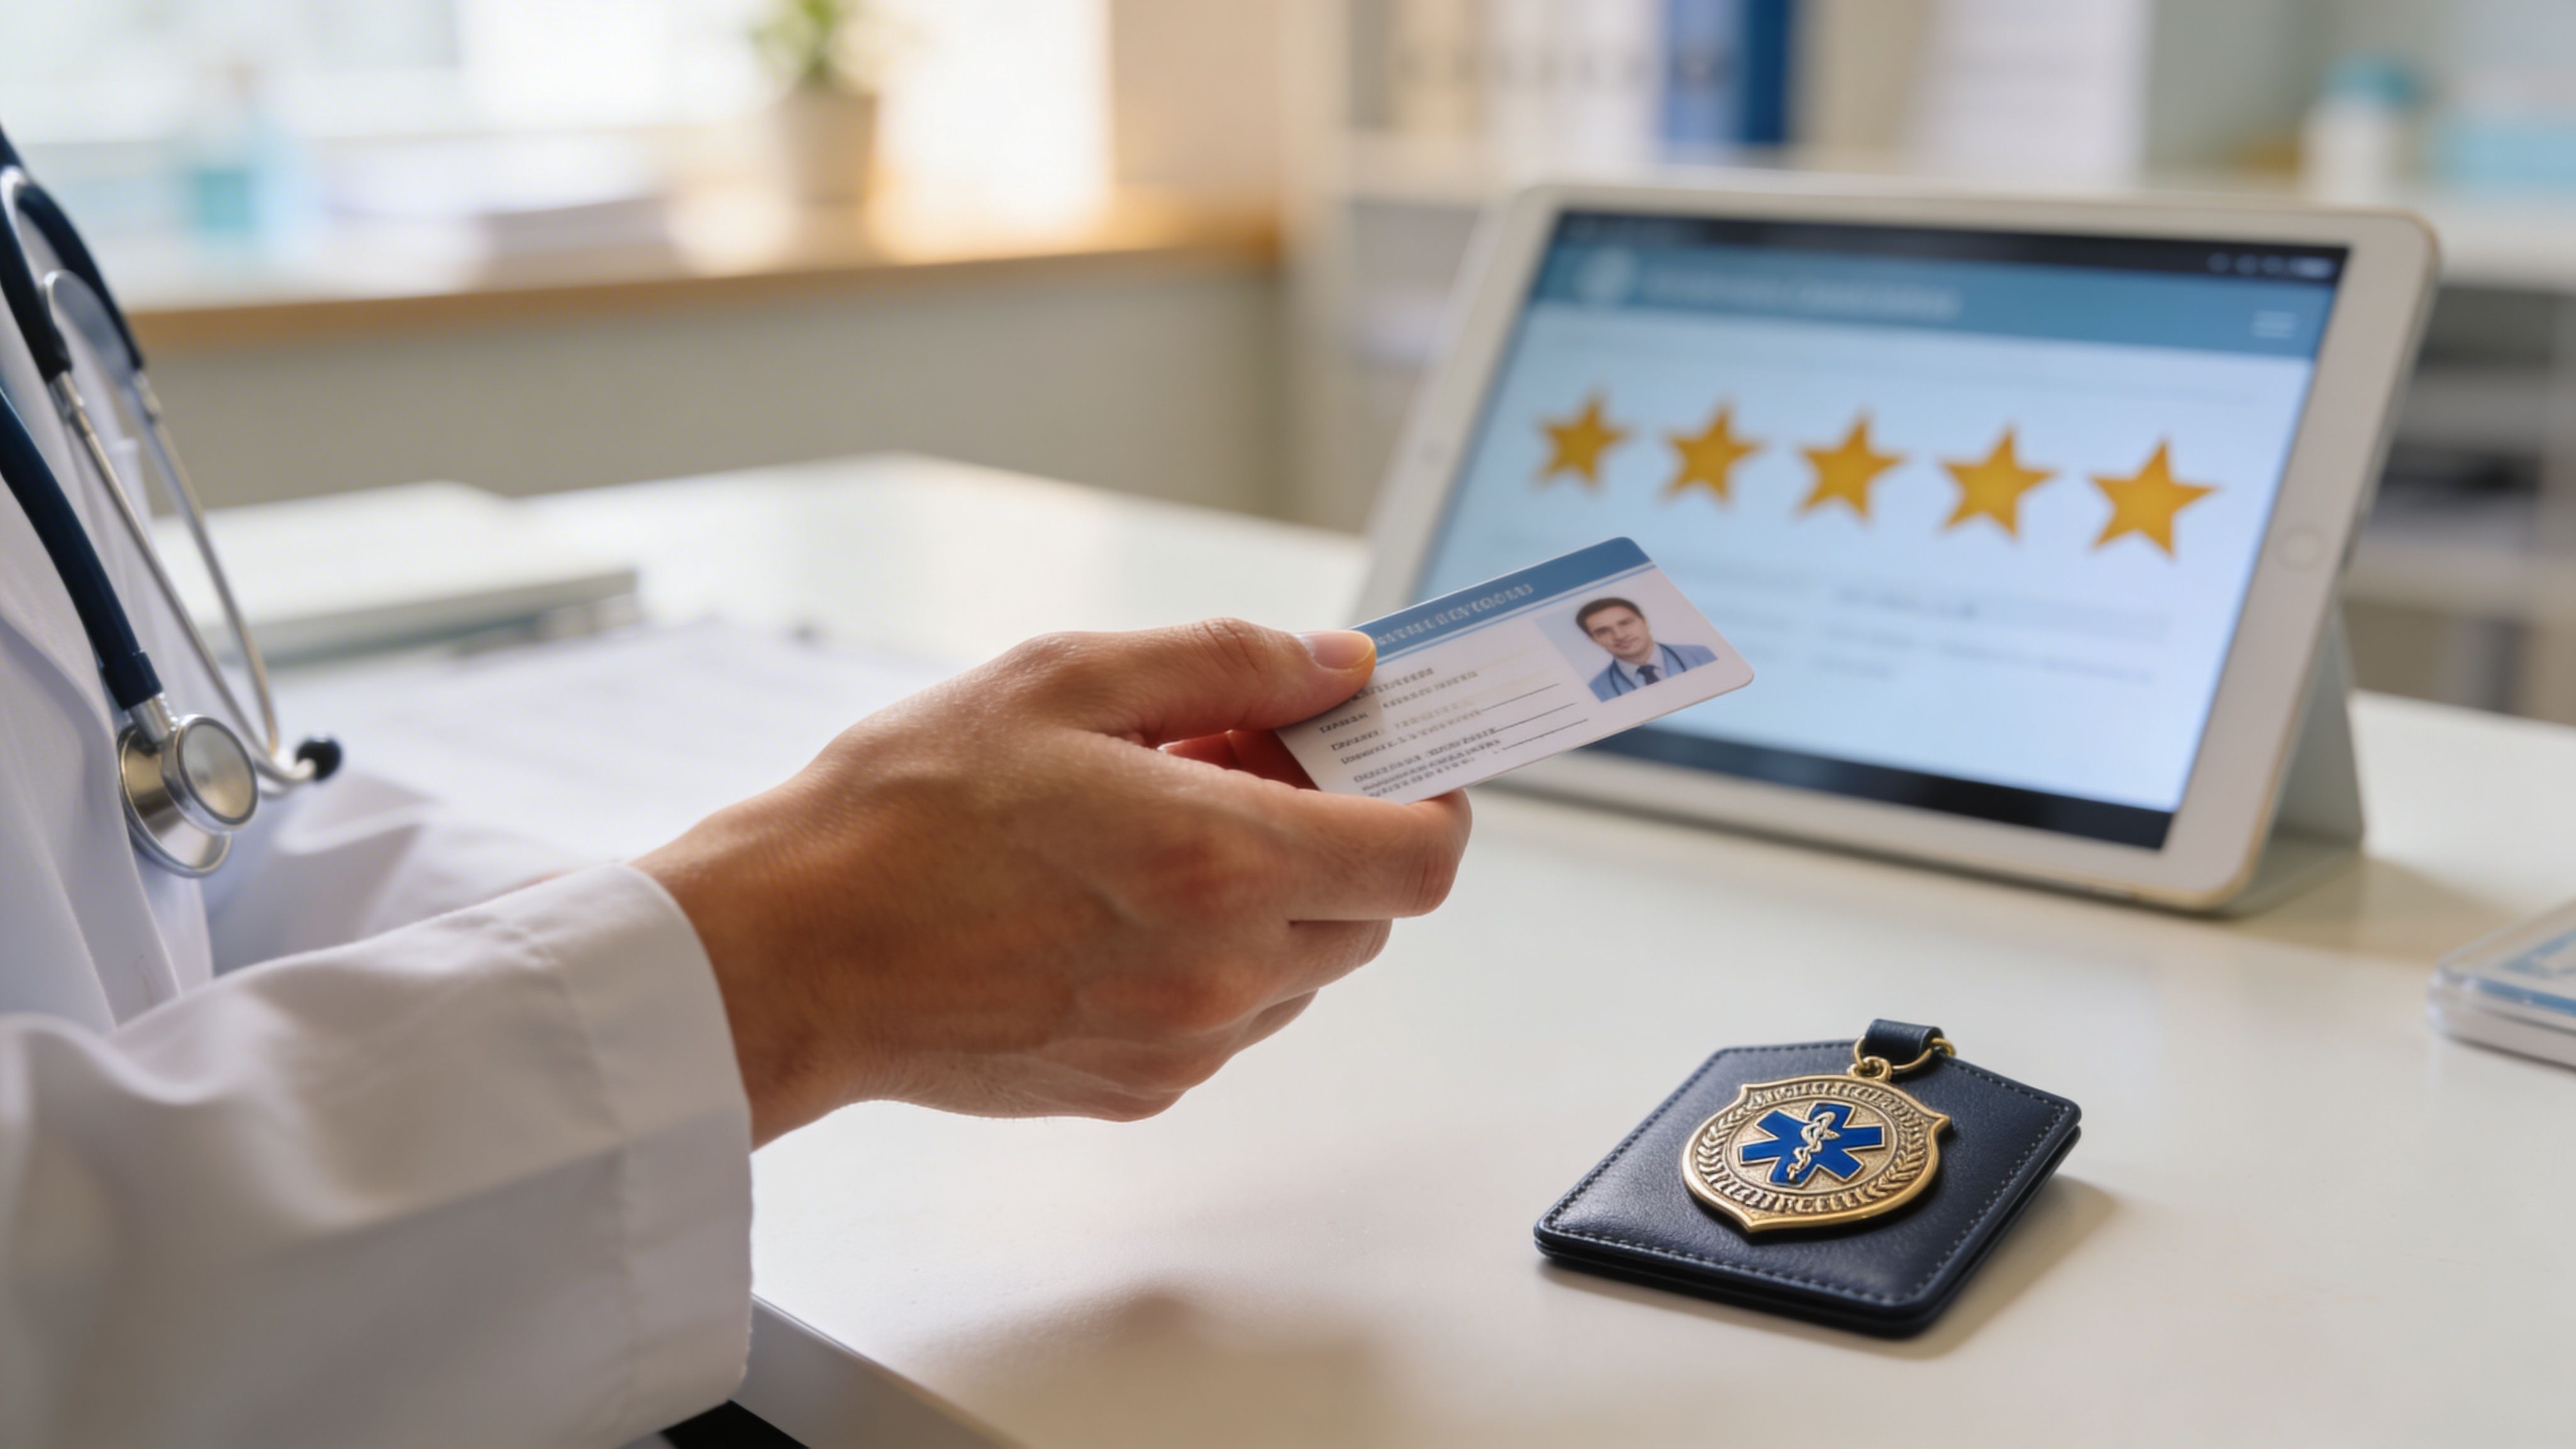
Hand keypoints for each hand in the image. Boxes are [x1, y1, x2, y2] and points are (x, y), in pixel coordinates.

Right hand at [635, 620, 1471, 1144]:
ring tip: (1158, 832)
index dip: (1434, 802)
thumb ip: (1228, 664)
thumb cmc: (901, 814)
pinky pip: (1229, 1020)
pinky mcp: (1136, 1089)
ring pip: (1303, 971)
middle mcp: (1221, 972)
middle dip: (1337, 838)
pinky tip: (1114, 903)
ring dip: (1273, 901)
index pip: (1421, 857)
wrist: (788, 951)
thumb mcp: (1065, 682)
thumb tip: (1335, 664)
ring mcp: (1183, 1045)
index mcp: (1222, 864)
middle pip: (1372, 914)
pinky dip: (1211, 959)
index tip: (1403, 762)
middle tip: (1244, 769)